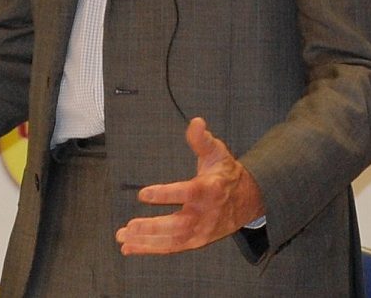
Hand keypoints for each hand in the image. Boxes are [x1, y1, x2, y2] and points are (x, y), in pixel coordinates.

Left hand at [115, 117, 263, 254]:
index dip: (165, 194)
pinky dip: (150, 249)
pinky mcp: (196, 241)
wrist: (247, 200)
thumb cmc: (225, 173)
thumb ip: (202, 139)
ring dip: (146, 241)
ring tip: (123, 238)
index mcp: (209, 190)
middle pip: (177, 225)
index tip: (143, 194)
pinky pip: (171, 247)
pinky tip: (130, 247)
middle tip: (129, 226)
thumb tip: (196, 122)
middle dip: (152, 227)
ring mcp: (200, 231)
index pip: (186, 193)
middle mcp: (204, 214)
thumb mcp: (217, 152)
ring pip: (172, 241)